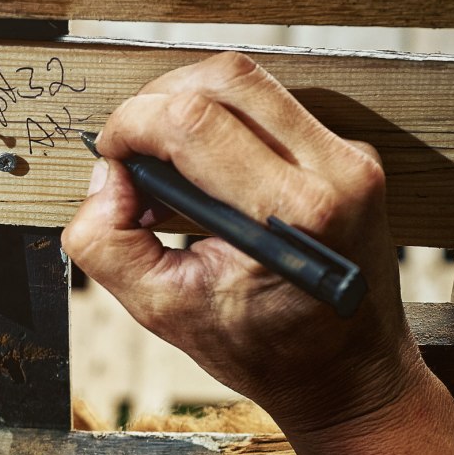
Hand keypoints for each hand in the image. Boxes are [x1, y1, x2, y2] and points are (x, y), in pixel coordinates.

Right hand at [61, 52, 425, 435]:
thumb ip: (107, 244)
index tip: (111, 156)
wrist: (349, 375)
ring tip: (166, 164)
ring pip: (248, 82)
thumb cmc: (268, 352)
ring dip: (189, 107)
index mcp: (294, 212)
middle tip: (132, 153)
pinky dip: (222, 123)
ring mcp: (350, 156)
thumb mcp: (163, 311)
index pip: (192, 120)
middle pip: (224, 79)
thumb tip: (103, 178)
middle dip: (157, 103)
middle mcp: (335, 170)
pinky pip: (271, 106)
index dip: (132, 125)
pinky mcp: (349, 153)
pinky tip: (205, 174)